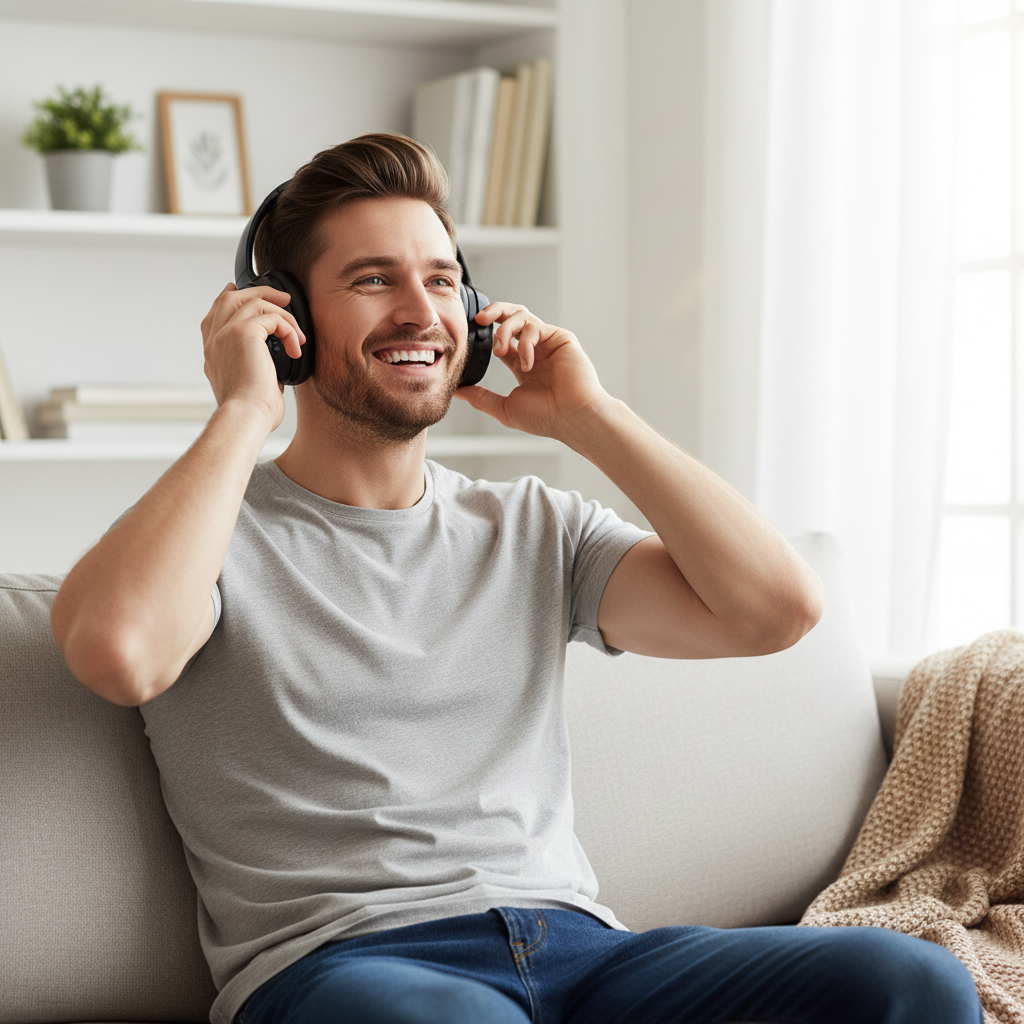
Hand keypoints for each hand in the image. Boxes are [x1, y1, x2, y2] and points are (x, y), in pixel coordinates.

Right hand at [200, 282, 305, 429]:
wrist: (246, 417)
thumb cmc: (252, 412)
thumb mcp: (251, 386)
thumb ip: (256, 368)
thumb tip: (276, 366)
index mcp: (214, 354)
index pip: (214, 316)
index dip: (227, 298)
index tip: (237, 289)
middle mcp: (215, 342)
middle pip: (229, 299)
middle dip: (258, 292)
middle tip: (283, 298)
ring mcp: (225, 334)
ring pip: (252, 301)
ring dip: (281, 313)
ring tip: (298, 333)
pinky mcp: (243, 333)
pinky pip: (271, 317)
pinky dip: (288, 329)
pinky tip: (295, 348)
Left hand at [455, 302, 610, 442]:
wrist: (572, 418)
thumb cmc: (545, 417)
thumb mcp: (504, 408)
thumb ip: (480, 397)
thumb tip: (457, 391)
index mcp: (523, 365)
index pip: (502, 340)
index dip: (486, 335)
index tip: (470, 337)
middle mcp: (536, 350)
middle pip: (512, 317)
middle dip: (493, 312)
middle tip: (478, 319)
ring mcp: (548, 343)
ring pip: (521, 316)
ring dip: (504, 330)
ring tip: (499, 349)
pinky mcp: (561, 338)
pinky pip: (535, 328)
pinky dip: (525, 344)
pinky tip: (527, 365)